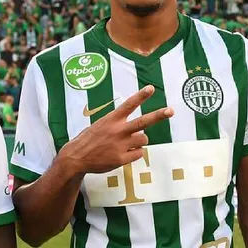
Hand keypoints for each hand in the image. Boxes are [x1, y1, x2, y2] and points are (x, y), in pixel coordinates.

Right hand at [59, 85, 173, 175]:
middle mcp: (118, 130)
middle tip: (171, 110)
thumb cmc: (90, 140)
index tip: (151, 88)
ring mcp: (120, 145)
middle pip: (143, 121)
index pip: (129, 105)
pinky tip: (124, 153)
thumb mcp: (101, 125)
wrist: (76, 157)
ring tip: (127, 143)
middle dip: (158, 115)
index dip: (141, 96)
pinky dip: (135, 152)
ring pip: (143, 138)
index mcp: (112, 119)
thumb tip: (140, 129)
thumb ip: (118, 124)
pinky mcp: (121, 158)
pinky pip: (139, 153)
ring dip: (139, 140)